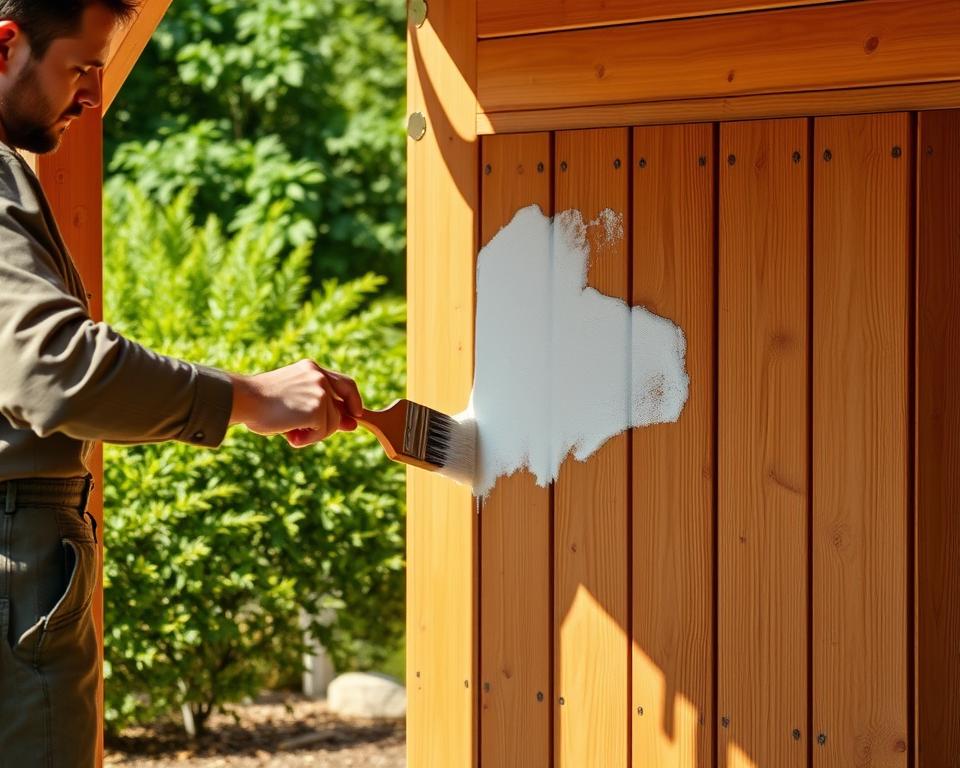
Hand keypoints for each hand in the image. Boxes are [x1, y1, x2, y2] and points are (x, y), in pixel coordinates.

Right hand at [229, 360, 362, 447]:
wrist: (245, 400)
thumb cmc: (261, 403)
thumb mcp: (294, 401)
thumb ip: (320, 409)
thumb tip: (352, 424)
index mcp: (310, 369)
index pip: (344, 383)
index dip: (353, 400)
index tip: (355, 414)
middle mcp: (319, 376)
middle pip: (345, 404)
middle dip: (337, 422)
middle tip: (325, 432)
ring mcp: (320, 391)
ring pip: (333, 423)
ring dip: (314, 434)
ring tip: (290, 432)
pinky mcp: (317, 408)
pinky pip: (323, 431)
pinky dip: (309, 439)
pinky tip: (291, 435)